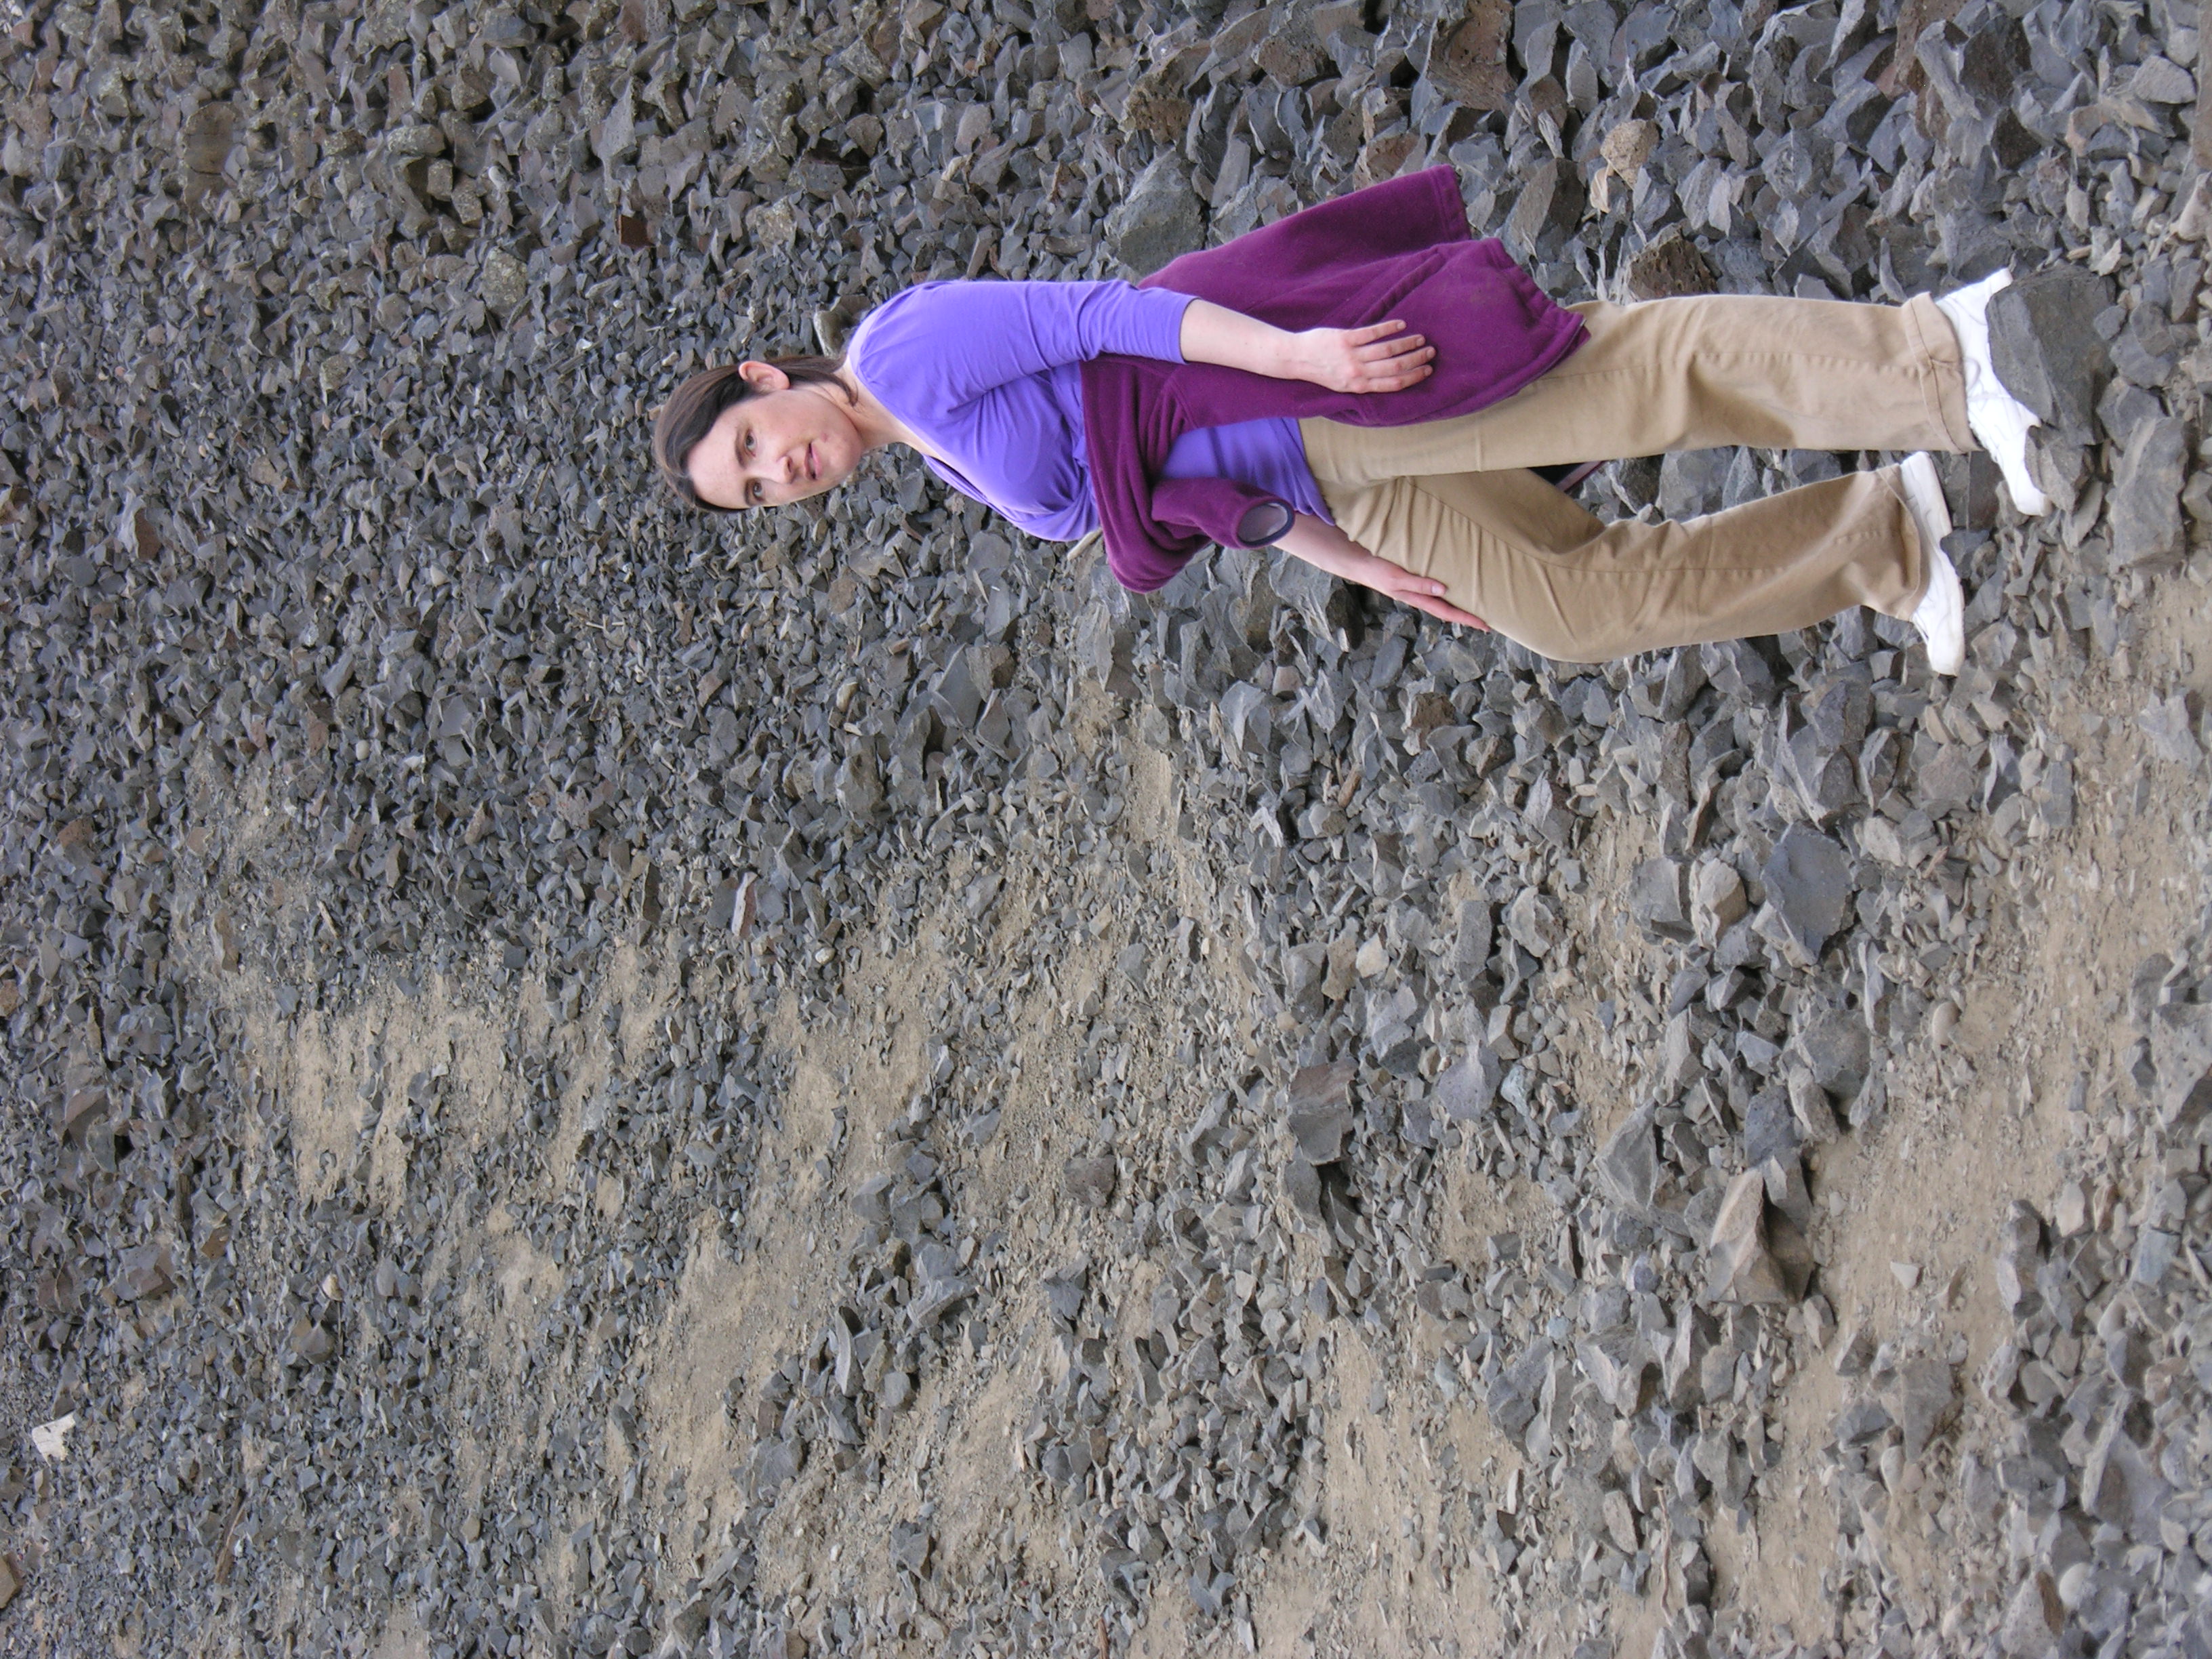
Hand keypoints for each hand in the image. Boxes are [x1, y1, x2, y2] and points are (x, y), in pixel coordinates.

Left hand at [1289, 319, 1435, 393]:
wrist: (1296, 359)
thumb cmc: (1321, 372)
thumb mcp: (1343, 385)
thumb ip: (1364, 382)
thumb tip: (1389, 378)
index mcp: (1358, 387)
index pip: (1394, 383)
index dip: (1413, 377)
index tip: (1427, 370)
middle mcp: (1357, 373)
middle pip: (1395, 366)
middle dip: (1416, 359)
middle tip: (1430, 352)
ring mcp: (1351, 355)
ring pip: (1387, 350)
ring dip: (1407, 343)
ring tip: (1420, 338)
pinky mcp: (1345, 338)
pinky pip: (1372, 333)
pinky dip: (1389, 328)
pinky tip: (1401, 324)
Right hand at [1340, 547, 1487, 627]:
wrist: (1361, 563)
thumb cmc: (1378, 571)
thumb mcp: (1397, 578)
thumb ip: (1419, 584)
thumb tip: (1443, 590)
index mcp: (1419, 599)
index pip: (1448, 612)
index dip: (1467, 619)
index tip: (1485, 625)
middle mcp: (1422, 595)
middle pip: (1450, 608)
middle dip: (1468, 614)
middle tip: (1489, 617)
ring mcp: (1420, 587)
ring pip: (1445, 598)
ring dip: (1461, 601)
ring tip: (1479, 601)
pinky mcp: (1417, 577)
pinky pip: (1439, 585)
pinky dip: (1452, 587)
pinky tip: (1458, 582)